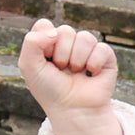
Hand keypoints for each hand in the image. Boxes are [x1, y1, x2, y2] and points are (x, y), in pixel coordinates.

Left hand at [18, 19, 121, 134]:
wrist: (72, 109)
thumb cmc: (48, 89)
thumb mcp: (29, 66)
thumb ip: (31, 42)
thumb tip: (54, 31)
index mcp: (47, 42)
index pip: (45, 25)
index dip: (43, 41)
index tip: (44, 58)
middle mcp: (67, 43)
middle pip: (65, 30)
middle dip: (61, 53)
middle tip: (60, 69)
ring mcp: (86, 49)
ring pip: (85, 37)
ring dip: (77, 59)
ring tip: (75, 72)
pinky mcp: (105, 57)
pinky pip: (102, 48)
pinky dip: (94, 63)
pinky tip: (90, 74)